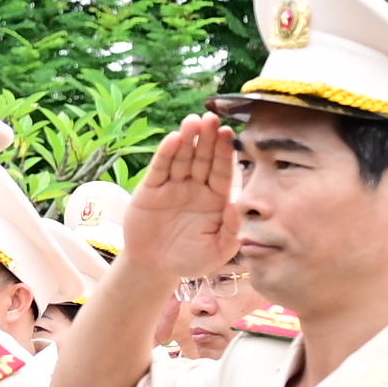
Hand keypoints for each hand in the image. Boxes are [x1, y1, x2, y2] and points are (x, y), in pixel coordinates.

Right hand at [112, 116, 241, 289]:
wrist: (155, 268)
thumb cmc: (190, 259)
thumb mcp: (217, 251)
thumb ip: (232, 231)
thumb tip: (235, 206)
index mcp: (216, 198)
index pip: (223, 170)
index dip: (225, 152)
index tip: (230, 133)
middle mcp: (196, 187)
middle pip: (203, 157)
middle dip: (208, 138)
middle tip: (212, 118)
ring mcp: (173, 186)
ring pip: (182, 158)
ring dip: (188, 139)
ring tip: (193, 121)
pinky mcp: (151, 190)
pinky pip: (160, 169)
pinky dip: (166, 154)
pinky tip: (173, 139)